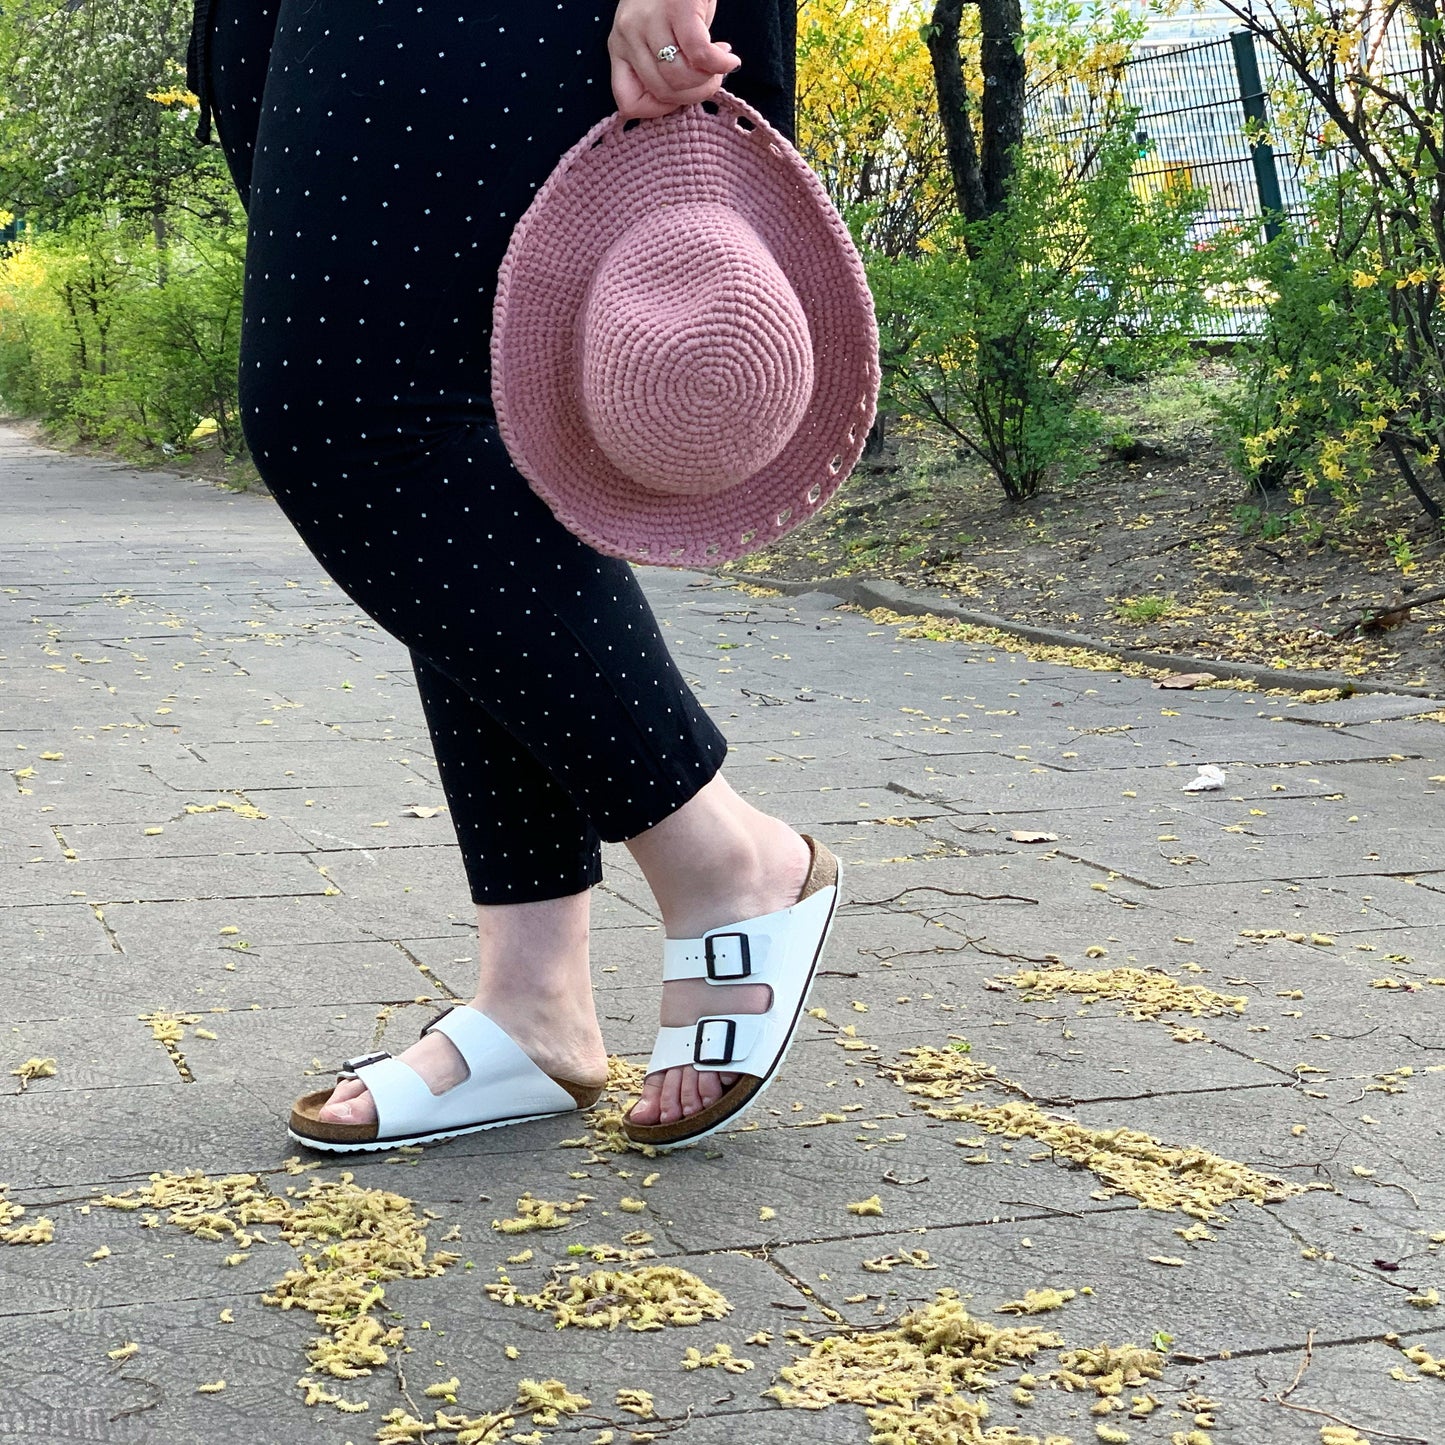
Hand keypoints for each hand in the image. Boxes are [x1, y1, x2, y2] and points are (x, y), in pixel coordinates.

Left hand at [608, 0, 741, 118]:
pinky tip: (729, 58)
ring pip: (680, 78)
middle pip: (662, 92)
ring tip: (720, 64)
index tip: (682, 93)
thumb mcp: (656, 35)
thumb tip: (686, 97)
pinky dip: (720, 64)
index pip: (628, 102)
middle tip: (712, 78)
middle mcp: (627, 35)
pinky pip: (700, 55)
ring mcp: (649, 21)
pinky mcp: (677, 9)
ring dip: (709, 79)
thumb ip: (661, 65)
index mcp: (619, 47)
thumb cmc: (674, 0)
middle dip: (694, 95)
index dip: (660, 109)